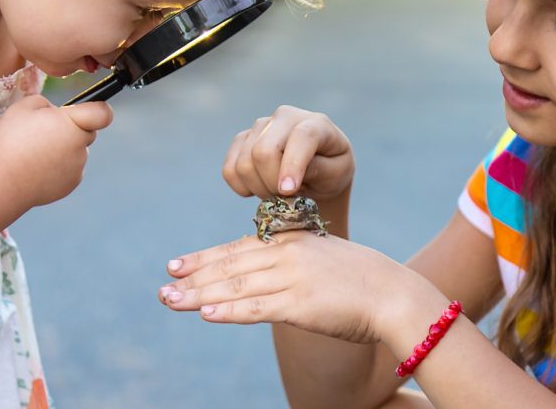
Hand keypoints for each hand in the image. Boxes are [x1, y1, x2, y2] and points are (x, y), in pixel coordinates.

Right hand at [0, 95, 112, 205]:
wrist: (1, 180)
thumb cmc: (11, 140)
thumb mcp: (24, 107)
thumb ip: (47, 103)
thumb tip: (56, 112)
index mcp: (72, 124)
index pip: (103, 113)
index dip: (99, 110)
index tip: (90, 111)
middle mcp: (80, 146)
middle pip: (87, 132)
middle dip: (72, 130)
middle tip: (44, 133)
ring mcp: (77, 166)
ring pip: (77, 151)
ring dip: (64, 150)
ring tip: (34, 153)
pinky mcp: (71, 184)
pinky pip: (70, 169)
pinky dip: (59, 168)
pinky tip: (37, 168)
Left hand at [158, 232, 416, 343]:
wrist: (392, 293)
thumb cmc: (360, 280)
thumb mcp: (322, 258)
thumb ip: (292, 260)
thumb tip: (265, 269)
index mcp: (290, 241)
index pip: (237, 249)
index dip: (204, 258)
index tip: (177, 264)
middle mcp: (286, 255)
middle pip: (230, 266)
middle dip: (193, 277)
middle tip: (163, 284)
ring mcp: (292, 278)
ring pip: (236, 287)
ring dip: (199, 295)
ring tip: (170, 300)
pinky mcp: (300, 303)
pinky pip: (257, 308)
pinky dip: (229, 311)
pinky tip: (205, 313)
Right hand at [223, 106, 353, 200]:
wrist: (317, 171)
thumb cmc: (331, 172)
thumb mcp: (337, 174)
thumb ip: (319, 171)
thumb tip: (288, 179)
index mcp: (316, 123)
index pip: (301, 137)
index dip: (292, 165)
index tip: (288, 191)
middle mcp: (285, 116)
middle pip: (263, 151)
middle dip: (271, 184)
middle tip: (286, 199)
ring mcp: (260, 126)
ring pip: (244, 163)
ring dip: (259, 189)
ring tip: (278, 194)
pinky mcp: (241, 140)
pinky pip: (229, 170)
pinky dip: (242, 187)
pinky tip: (261, 187)